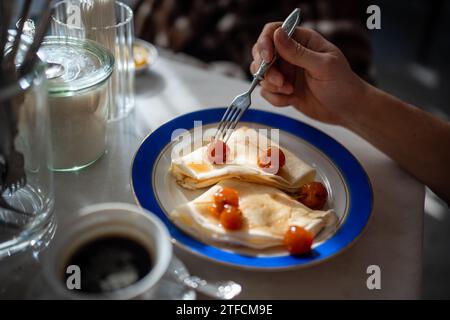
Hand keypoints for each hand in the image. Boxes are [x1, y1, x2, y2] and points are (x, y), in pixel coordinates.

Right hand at [250, 23, 367, 125]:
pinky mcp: (282, 89)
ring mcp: (285, 72)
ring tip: (290, 91)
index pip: (274, 31)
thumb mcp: (323, 66)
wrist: (346, 110)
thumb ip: (298, 52)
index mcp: (302, 40)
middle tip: (280, 81)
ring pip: (261, 74)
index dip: (265, 42)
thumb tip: (277, 34)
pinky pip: (266, 92)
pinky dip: (275, 99)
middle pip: (261, 52)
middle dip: (265, 69)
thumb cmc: (342, 84)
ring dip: (271, 85)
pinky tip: (291, 100)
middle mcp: (290, 54)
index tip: (267, 59)